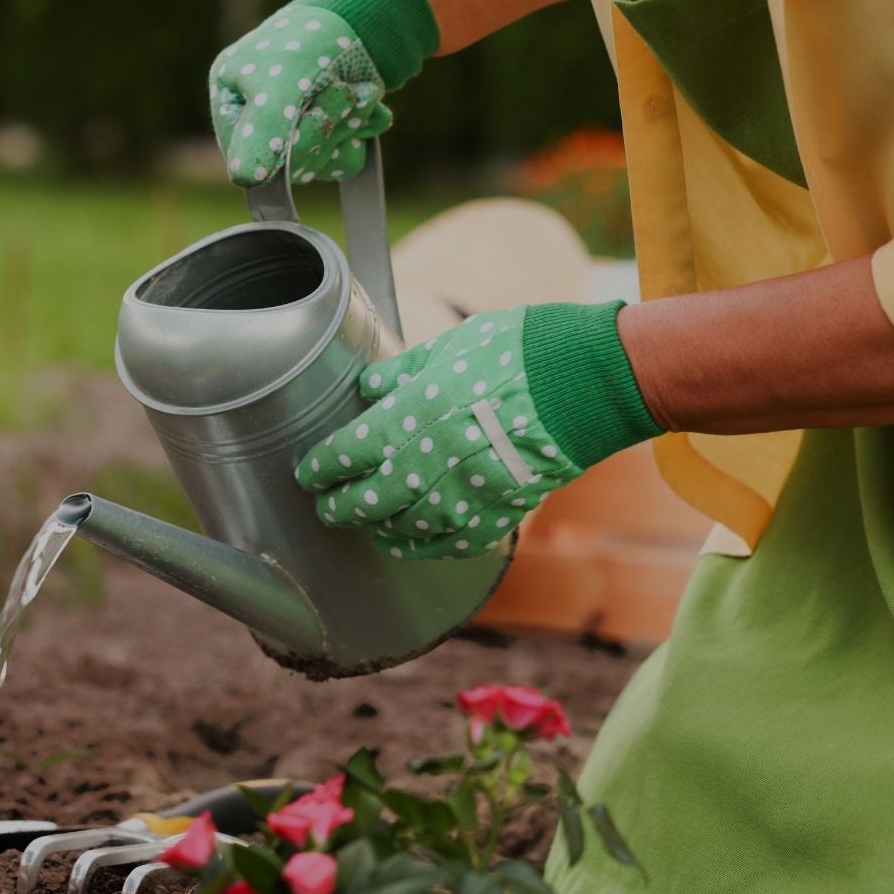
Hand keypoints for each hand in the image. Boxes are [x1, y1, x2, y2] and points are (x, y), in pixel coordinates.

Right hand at [208, 0, 438, 187]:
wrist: (371, 15)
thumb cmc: (315, 39)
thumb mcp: (281, 82)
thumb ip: (262, 130)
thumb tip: (244, 179)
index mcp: (231, 98)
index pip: (245, 156)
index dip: (284, 147)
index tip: (312, 115)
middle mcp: (258, 116)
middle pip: (287, 163)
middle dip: (323, 130)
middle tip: (343, 94)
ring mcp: (294, 126)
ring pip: (319, 161)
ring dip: (347, 128)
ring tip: (359, 93)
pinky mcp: (327, 131)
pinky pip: (342, 159)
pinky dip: (360, 133)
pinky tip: (369, 108)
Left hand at [296, 302, 662, 558]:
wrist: (585, 380)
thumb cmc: (517, 352)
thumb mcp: (449, 346)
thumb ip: (404, 372)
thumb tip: (369, 386)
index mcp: (409, 418)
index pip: (345, 455)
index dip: (320, 468)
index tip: (309, 473)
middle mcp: (428, 464)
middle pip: (365, 501)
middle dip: (339, 507)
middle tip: (327, 507)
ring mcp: (464, 495)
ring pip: (404, 531)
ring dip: (379, 530)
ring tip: (368, 525)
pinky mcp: (499, 513)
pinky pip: (451, 543)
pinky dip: (426, 547)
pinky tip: (413, 542)